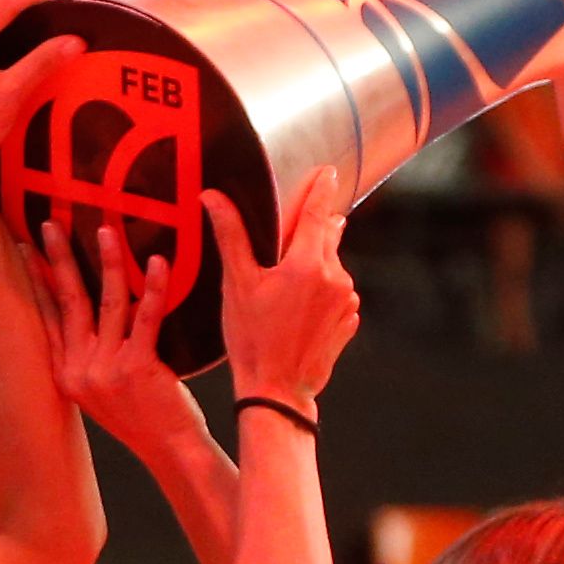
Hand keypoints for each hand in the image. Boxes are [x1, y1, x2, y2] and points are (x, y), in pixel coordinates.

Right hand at [26, 216, 197, 451]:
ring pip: (106, 303)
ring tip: (106, 230)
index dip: (37, 281)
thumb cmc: (145, 417)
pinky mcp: (137, 368)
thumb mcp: (106, 388)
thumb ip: (97, 354)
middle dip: (58, 259)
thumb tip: (109, 308)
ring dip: (107, 262)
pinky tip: (158, 263)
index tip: (27, 249)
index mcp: (66, 375)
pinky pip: (145, 317)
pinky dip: (153, 287)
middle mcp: (79, 370)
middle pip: (68, 302)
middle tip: (51, 223)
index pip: (47, 318)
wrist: (170, 451)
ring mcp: (106, 370)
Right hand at [206, 167, 358, 407]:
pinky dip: (322, 291)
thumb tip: (213, 197)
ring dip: (315, 264)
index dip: (321, 187)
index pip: (318, 210)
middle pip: (327, 236)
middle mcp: (335, 277)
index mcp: (308, 262)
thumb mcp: (237, 284)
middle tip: (288, 236)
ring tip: (285, 287)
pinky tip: (298, 308)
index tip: (327, 171)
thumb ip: (230, 235)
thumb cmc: (253, 341)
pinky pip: (338, 293)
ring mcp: (347, 300)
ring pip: (332, 266)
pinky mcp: (349, 320)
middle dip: (311, 230)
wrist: (278, 392)